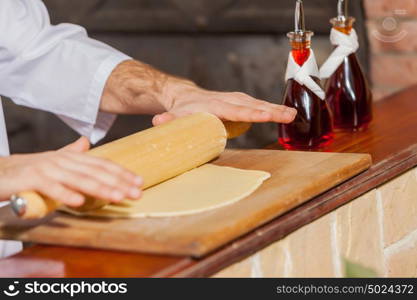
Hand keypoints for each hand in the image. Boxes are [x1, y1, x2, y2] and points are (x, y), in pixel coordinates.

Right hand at [0, 137, 141, 206]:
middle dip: (119, 182)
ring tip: (118, 197)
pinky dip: (66, 195)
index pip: (102, 164)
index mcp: (71, 157)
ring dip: (101, 189)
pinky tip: (80, 202)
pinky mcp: (32, 179)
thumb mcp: (54, 160)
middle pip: (96, 172)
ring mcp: (48, 169)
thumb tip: (86, 142)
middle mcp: (63, 160)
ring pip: (80, 179)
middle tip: (136, 193)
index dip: (122, 172)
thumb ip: (71, 152)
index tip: (139, 182)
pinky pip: (52, 188)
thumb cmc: (28, 169)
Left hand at [100, 60, 296, 125]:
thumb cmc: (182, 109)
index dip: (251, 114)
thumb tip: (158, 122)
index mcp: (215, 106)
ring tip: (291, 115)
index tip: (266, 116)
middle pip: (252, 106)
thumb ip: (167, 120)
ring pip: (257, 104)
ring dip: (274, 109)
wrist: (184, 95)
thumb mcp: (173, 115)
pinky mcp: (237, 101)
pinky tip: (280, 113)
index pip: (236, 111)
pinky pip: (255, 104)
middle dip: (271, 111)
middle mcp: (227, 100)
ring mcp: (234, 99)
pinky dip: (269, 108)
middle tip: (289, 115)